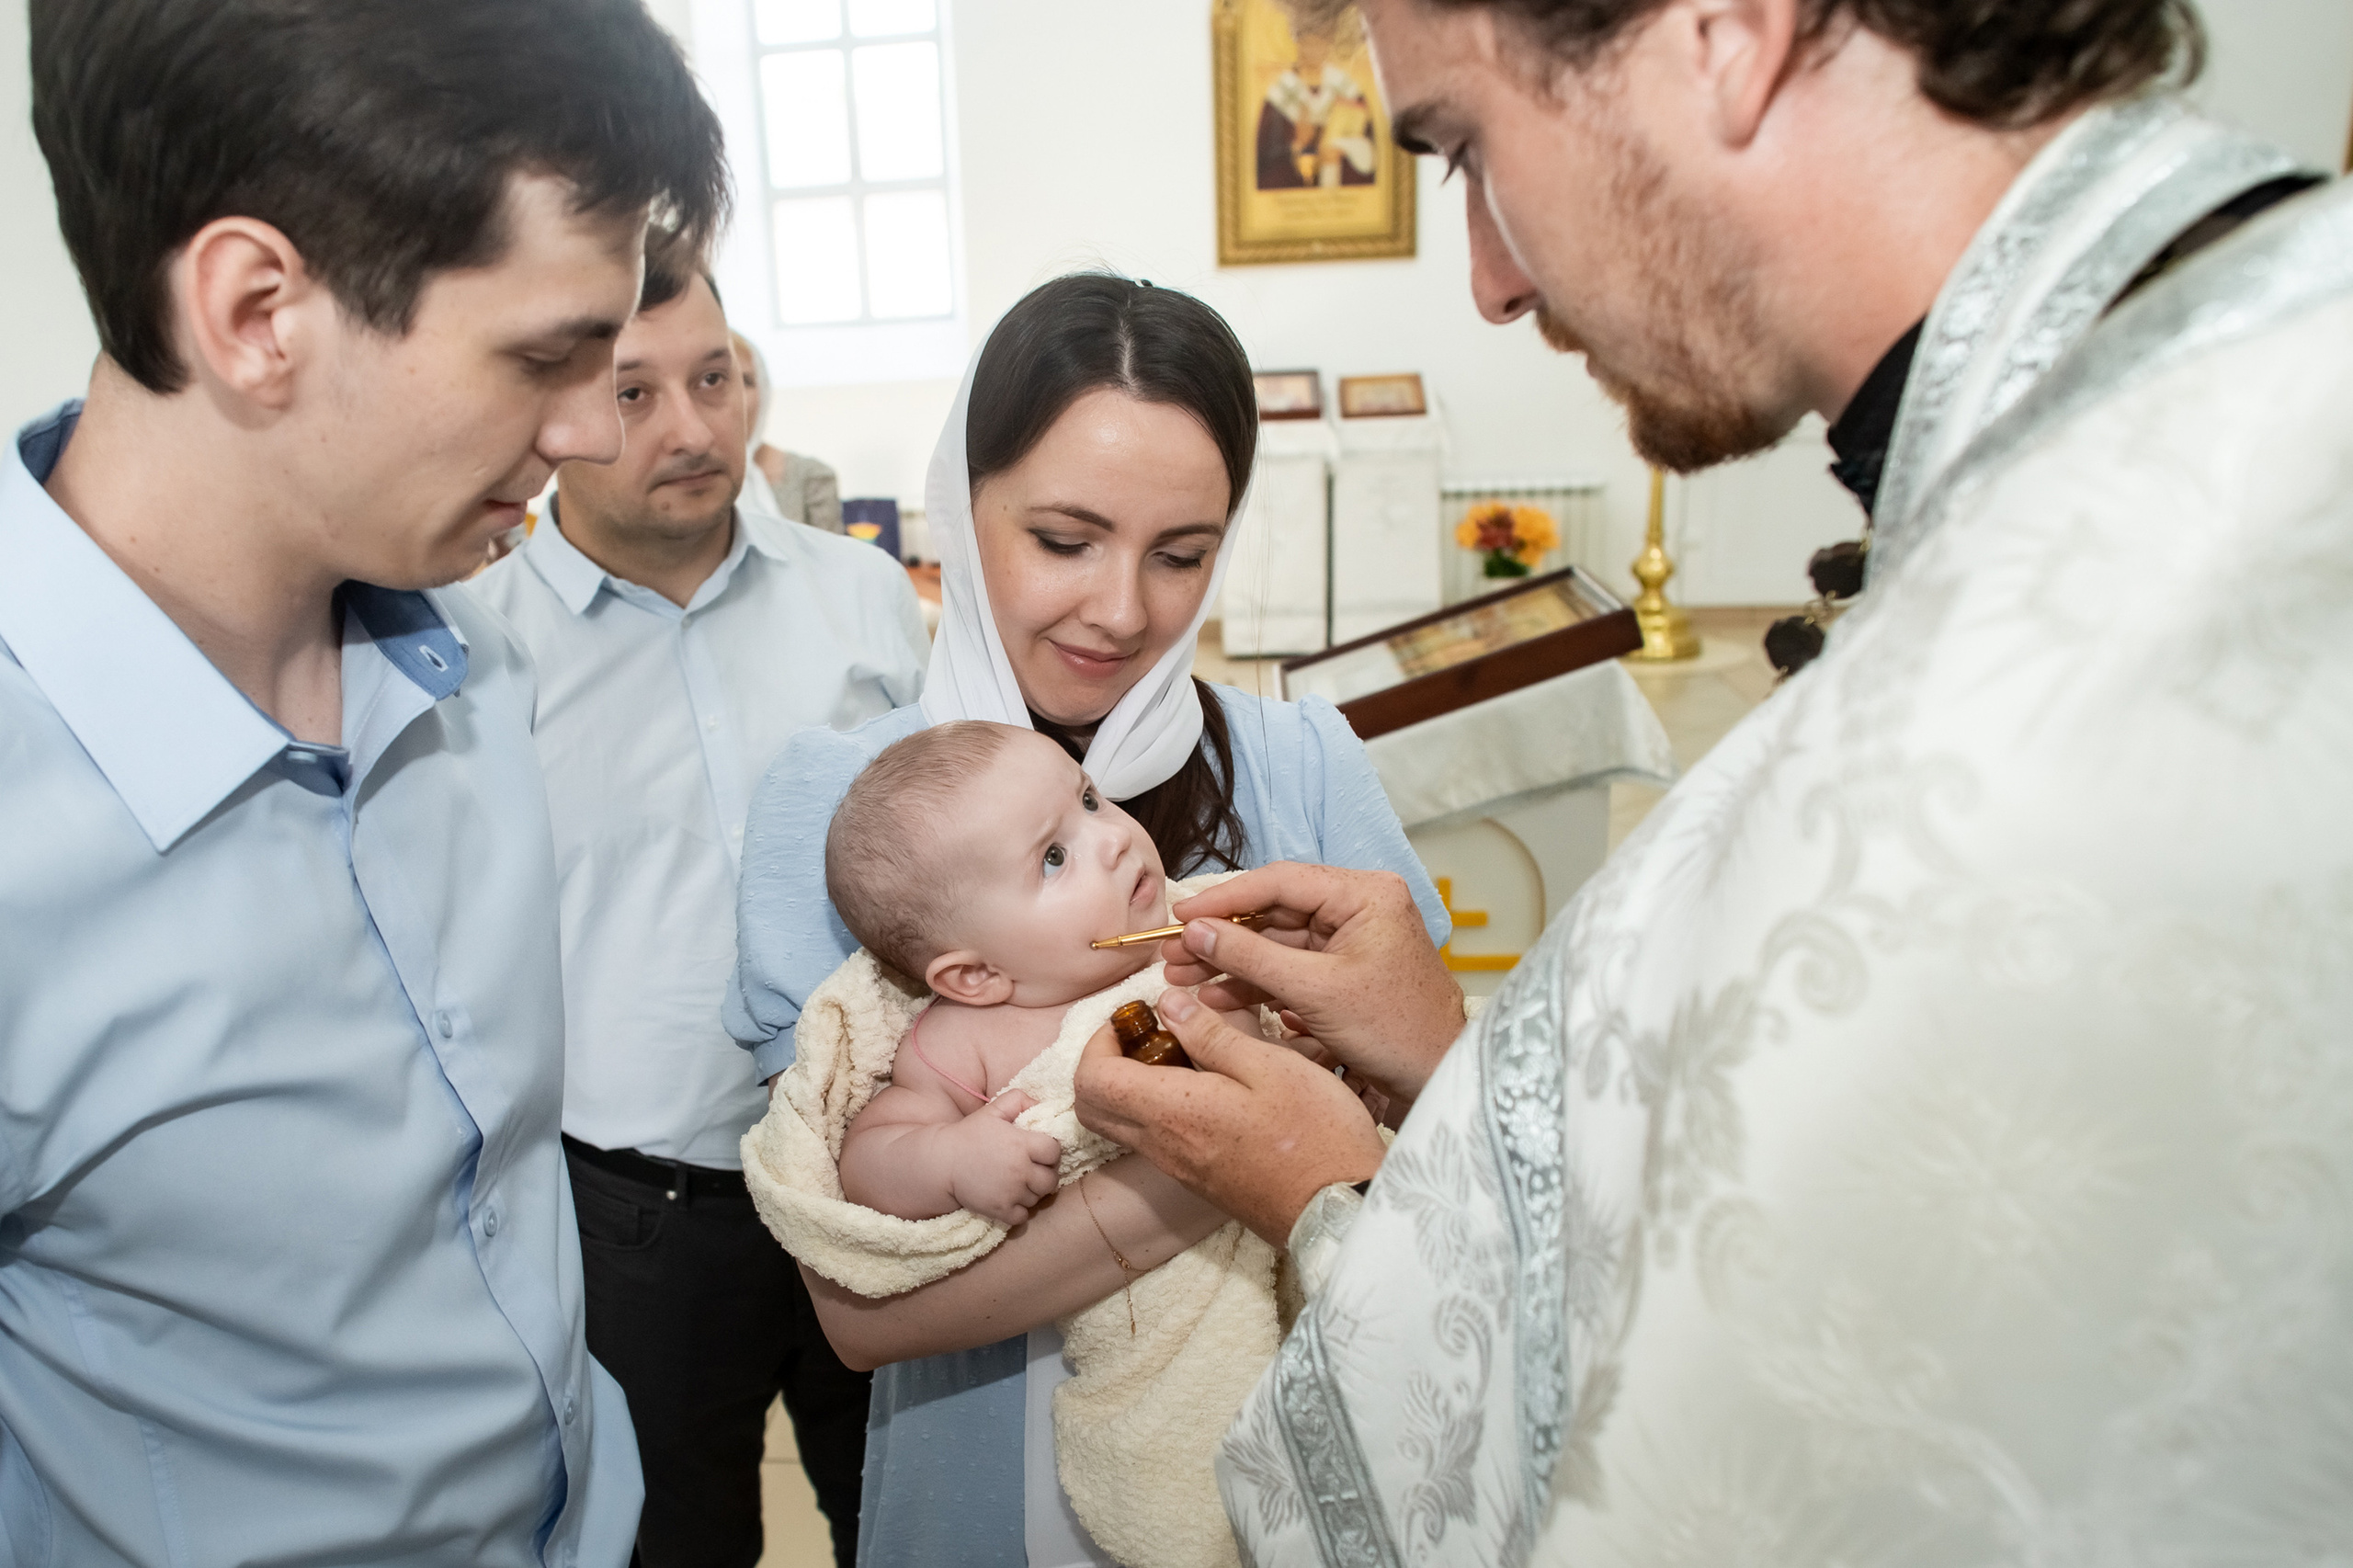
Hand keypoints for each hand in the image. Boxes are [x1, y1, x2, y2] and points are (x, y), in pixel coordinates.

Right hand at [944, 1094, 1062, 1226]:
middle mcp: (1020, 1171)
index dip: (1050, 1151)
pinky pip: (1024, 1216)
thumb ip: (1018, 1100)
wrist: (942, 1162)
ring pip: (1038, 1198)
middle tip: (1033, 1169)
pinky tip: (1011, 1198)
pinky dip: (1020, 1210)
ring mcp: (1011, 1193)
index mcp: (1021, 1145)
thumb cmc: (969, 1135)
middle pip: (1051, 1179)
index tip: (1039, 1151)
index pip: (1054, 1151)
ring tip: (1020, 1183)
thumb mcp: (993, 1110)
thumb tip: (1040, 1105)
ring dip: (1033, 1192)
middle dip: (1046, 1174)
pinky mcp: (1001, 1211)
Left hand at [1075, 989, 1384, 1247]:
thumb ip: (1211, 1035)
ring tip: (1184, 1053)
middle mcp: (1162, 1145)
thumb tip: (1167, 1005)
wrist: (1338, 1208)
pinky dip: (1157, 1107)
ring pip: (1121, 1124)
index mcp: (1172, 1111)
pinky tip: (1207, 1086)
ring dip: (1132, 1084)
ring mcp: (1177, 1167)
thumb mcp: (1269, 1065)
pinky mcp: (1196, 1179)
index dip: (1099, 1040)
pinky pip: (1152, 1139)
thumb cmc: (1314, 1133)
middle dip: (1104, 1062)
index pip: (1091, 1079)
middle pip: (1091, 1107)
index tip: (1137, 1018)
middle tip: (1149, 1034)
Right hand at [1159, 862, 1464, 1105]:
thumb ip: (1252, 957)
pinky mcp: (1342, 970)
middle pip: (1273, 911)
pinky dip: (1255, 982)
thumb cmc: (1395, 1031)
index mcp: (1364, 894)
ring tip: (1181, 979)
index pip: (1280, 882)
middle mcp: (1358, 906)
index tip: (1180, 918)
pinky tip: (1216, 996)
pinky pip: (1289, 967)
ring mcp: (1350, 939)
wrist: (1438, 1078)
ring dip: (1231, 961)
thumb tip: (1196, 931)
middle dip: (1221, 936)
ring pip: (1276, 942)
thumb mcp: (1315, 991)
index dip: (1224, 900)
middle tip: (1172, 954)